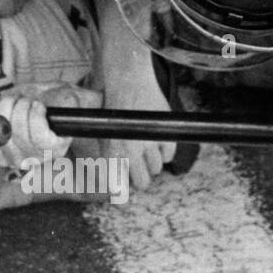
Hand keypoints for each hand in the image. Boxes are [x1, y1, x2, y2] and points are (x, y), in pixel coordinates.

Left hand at [0, 83, 100, 170]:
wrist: (40, 103)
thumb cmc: (55, 101)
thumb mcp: (67, 98)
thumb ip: (64, 102)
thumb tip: (47, 105)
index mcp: (55, 149)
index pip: (38, 138)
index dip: (35, 115)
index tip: (39, 104)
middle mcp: (33, 158)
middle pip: (16, 133)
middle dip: (20, 106)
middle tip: (27, 99)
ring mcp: (12, 157)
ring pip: (1, 131)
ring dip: (5, 106)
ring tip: (14, 100)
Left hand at [102, 54, 175, 191]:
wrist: (127, 80)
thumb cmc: (113, 105)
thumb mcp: (104, 130)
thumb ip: (109, 153)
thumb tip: (114, 179)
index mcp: (111, 150)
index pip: (117, 185)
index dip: (120, 191)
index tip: (120, 192)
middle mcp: (129, 150)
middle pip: (142, 182)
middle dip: (140, 180)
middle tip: (139, 174)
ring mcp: (148, 141)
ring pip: (156, 169)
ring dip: (152, 164)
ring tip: (145, 151)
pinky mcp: (164, 132)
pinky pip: (169, 155)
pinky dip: (164, 152)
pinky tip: (156, 143)